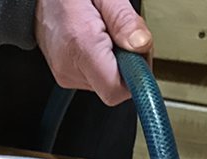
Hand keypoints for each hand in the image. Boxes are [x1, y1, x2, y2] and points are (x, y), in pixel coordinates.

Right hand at [34, 0, 152, 105]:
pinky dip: (104, 63)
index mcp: (82, 46)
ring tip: (107, 35)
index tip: (139, 58)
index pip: (114, 90)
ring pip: (107, 83)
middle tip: (123, 36)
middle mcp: (71, 68)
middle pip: (114, 88)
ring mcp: (66, 75)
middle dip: (129, 65)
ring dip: (117, 63)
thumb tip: (140, 45)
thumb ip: (123, 20)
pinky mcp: (66, 76)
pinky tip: (98, 43)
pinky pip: (96, 79)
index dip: (135, 78)